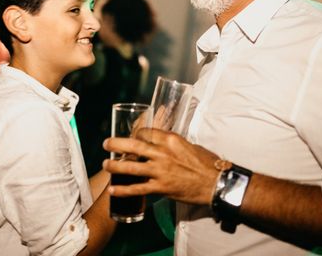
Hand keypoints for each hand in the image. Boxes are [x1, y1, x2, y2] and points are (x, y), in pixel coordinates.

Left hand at [102, 129, 220, 205]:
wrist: (215, 183)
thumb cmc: (206, 162)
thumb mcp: (190, 145)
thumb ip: (174, 144)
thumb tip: (163, 143)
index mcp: (171, 139)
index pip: (147, 132)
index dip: (136, 134)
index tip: (132, 137)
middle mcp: (163, 153)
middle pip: (134, 145)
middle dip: (117, 143)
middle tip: (106, 143)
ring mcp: (161, 171)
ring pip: (132, 166)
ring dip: (115, 165)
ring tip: (105, 164)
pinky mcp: (161, 187)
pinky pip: (138, 188)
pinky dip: (123, 189)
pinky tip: (113, 189)